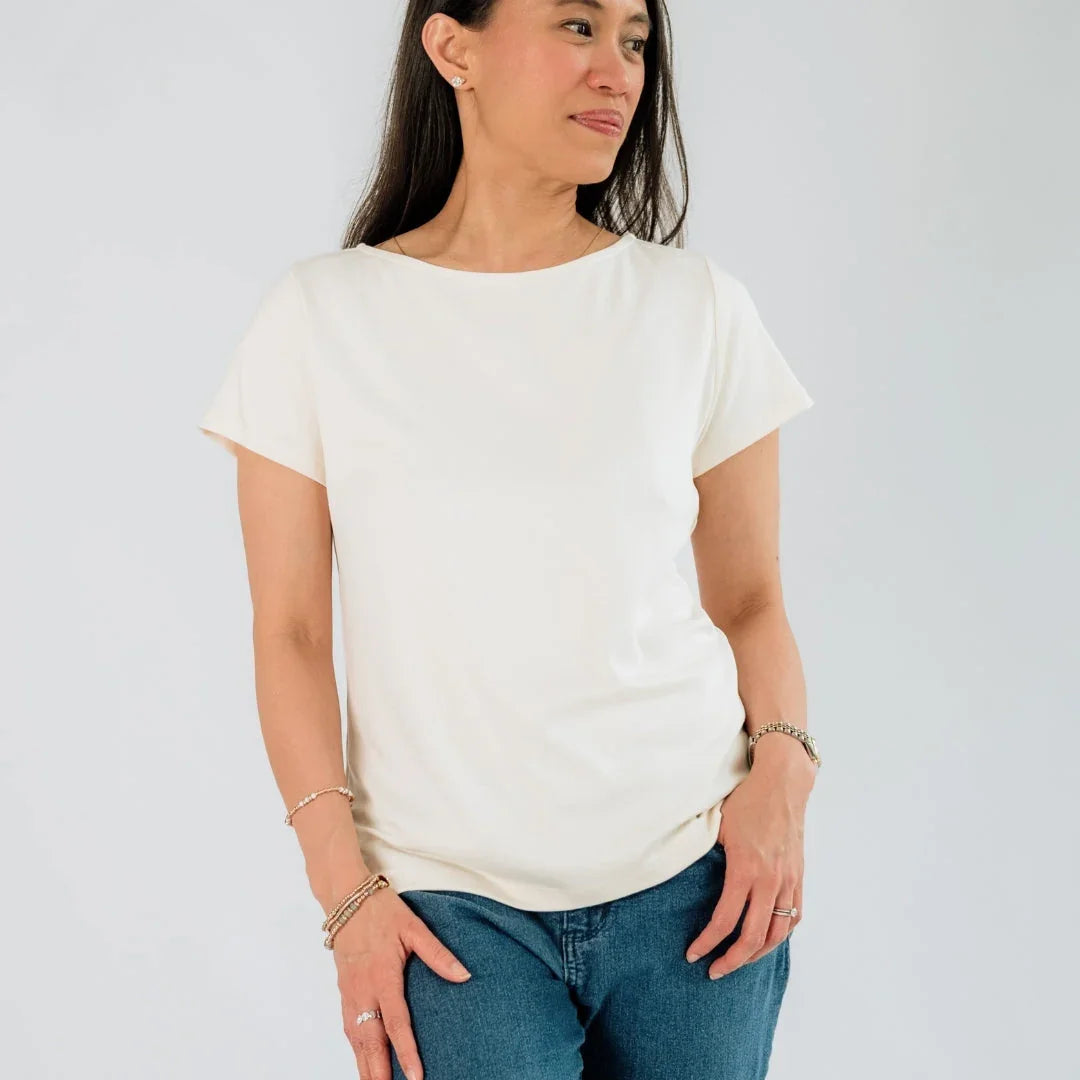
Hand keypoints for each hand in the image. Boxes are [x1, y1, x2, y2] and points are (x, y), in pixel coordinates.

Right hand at [332, 886, 471, 1079]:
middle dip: (378, 1072)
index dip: (407, 1053)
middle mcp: (363, 989)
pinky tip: (362, 1060)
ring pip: (355, 1038)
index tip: (416, 1077)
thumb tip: (463, 975)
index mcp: (383, 975)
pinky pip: (348, 1026)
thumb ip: (437, 953)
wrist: (345, 896)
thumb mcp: (413, 926)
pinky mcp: (343, 990)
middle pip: (370, 1041)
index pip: (396, 1023)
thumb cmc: (381, 910)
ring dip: (364, 1065)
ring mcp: (349, 991)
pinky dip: (354, 1048)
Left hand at [685, 754, 810, 977]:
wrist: (782, 783)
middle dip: (732, 960)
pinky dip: (780, 934)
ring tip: (739, 961)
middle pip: (753, 937)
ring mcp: (788, 880)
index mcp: (745, 869)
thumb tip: (682, 876)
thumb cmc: (746, 800)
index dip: (707, 942)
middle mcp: (770, 880)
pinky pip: (793, 915)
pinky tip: (766, 940)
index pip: (725, 920)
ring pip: (778, 933)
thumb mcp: (717, 826)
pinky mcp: (799, 876)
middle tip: (713, 971)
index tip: (693, 954)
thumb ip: (704, 855)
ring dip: (757, 954)